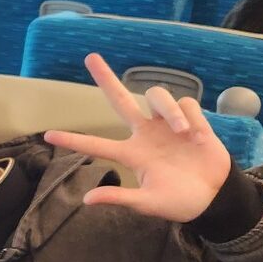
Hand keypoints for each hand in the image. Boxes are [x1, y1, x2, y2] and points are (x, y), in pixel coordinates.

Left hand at [44, 52, 230, 222]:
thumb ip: (120, 198)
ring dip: (168, 109)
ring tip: (183, 131)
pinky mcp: (190, 120)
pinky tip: (196, 135)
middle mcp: (145, 133)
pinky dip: (189, 116)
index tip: (47, 135)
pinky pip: (185, 103)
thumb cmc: (179, 201)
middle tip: (90, 57)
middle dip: (106, 78)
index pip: (96, 144)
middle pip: (121, 99)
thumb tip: (87, 199)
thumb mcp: (148, 204)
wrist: (214, 196)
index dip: (74, 139)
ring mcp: (166, 125)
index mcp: (132, 153)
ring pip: (157, 95)